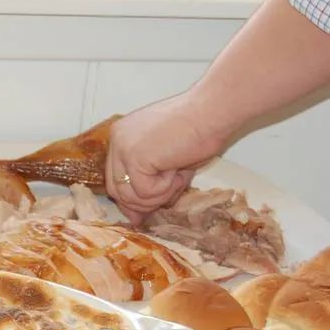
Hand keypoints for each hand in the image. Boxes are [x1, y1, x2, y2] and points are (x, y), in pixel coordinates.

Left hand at [105, 92, 226, 223]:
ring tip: (178, 176)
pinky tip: (178, 168)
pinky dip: (167, 188)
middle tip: (168, 198)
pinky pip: (146, 192)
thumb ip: (149, 185)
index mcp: (123, 137)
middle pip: (117, 191)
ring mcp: (123, 148)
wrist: (214, 111)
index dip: (132, 198)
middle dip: (143, 203)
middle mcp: (117, 141)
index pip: (115, 179)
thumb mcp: (166, 163)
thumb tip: (136, 218)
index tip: (147, 210)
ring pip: (130, 196)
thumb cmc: (199, 132)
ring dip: (159, 195)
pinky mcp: (134, 157)